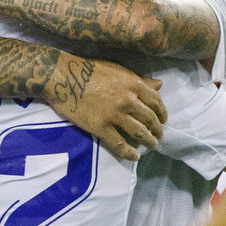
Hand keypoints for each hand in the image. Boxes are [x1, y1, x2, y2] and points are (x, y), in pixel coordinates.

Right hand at [43, 53, 164, 162]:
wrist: (63, 76)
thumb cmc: (89, 68)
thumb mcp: (117, 69)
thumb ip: (139, 79)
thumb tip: (159, 85)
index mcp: (133, 84)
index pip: (155, 101)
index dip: (162, 113)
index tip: (163, 119)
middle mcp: (127, 100)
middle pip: (150, 119)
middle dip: (157, 129)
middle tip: (158, 135)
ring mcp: (114, 114)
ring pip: (139, 132)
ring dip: (148, 141)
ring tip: (151, 145)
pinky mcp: (100, 127)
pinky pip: (119, 143)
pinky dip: (129, 152)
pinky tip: (134, 156)